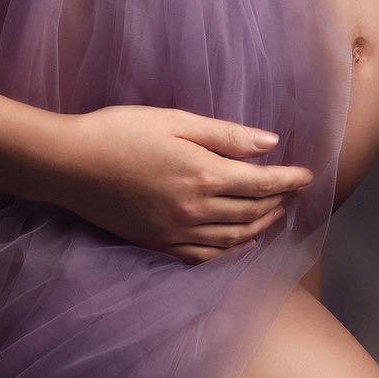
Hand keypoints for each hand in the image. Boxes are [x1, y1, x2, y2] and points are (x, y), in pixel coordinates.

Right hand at [54, 105, 314, 264]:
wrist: (71, 165)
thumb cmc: (120, 131)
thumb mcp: (174, 121)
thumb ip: (225, 135)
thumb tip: (270, 143)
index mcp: (203, 174)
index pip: (262, 183)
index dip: (289, 180)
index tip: (307, 175)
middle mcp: (196, 210)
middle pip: (252, 211)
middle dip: (279, 202)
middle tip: (293, 192)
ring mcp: (177, 232)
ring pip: (235, 237)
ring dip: (261, 226)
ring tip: (275, 214)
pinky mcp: (159, 244)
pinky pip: (207, 256)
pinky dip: (231, 251)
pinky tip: (240, 242)